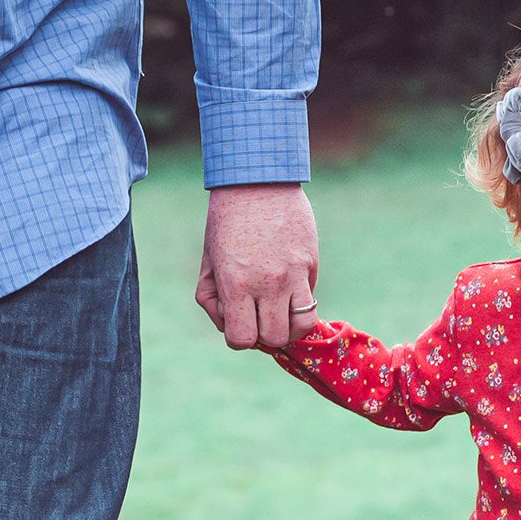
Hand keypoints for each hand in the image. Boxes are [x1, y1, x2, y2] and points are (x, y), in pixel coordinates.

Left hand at [196, 183, 319, 349]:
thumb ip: (212, 298)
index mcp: (235, 283)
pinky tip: (291, 293)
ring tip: (280, 310)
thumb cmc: (227, 222)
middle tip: (259, 314)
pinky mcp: (310, 264)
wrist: (258, 181)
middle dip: (263, 333)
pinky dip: (302, 307)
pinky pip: (311, 303)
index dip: (239, 336)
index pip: (241, 339)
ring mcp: (292, 275)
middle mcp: (266, 283)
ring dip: (288, 326)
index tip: (239, 320)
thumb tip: (230, 323)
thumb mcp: (209, 260)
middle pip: (273, 338)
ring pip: (300, 327)